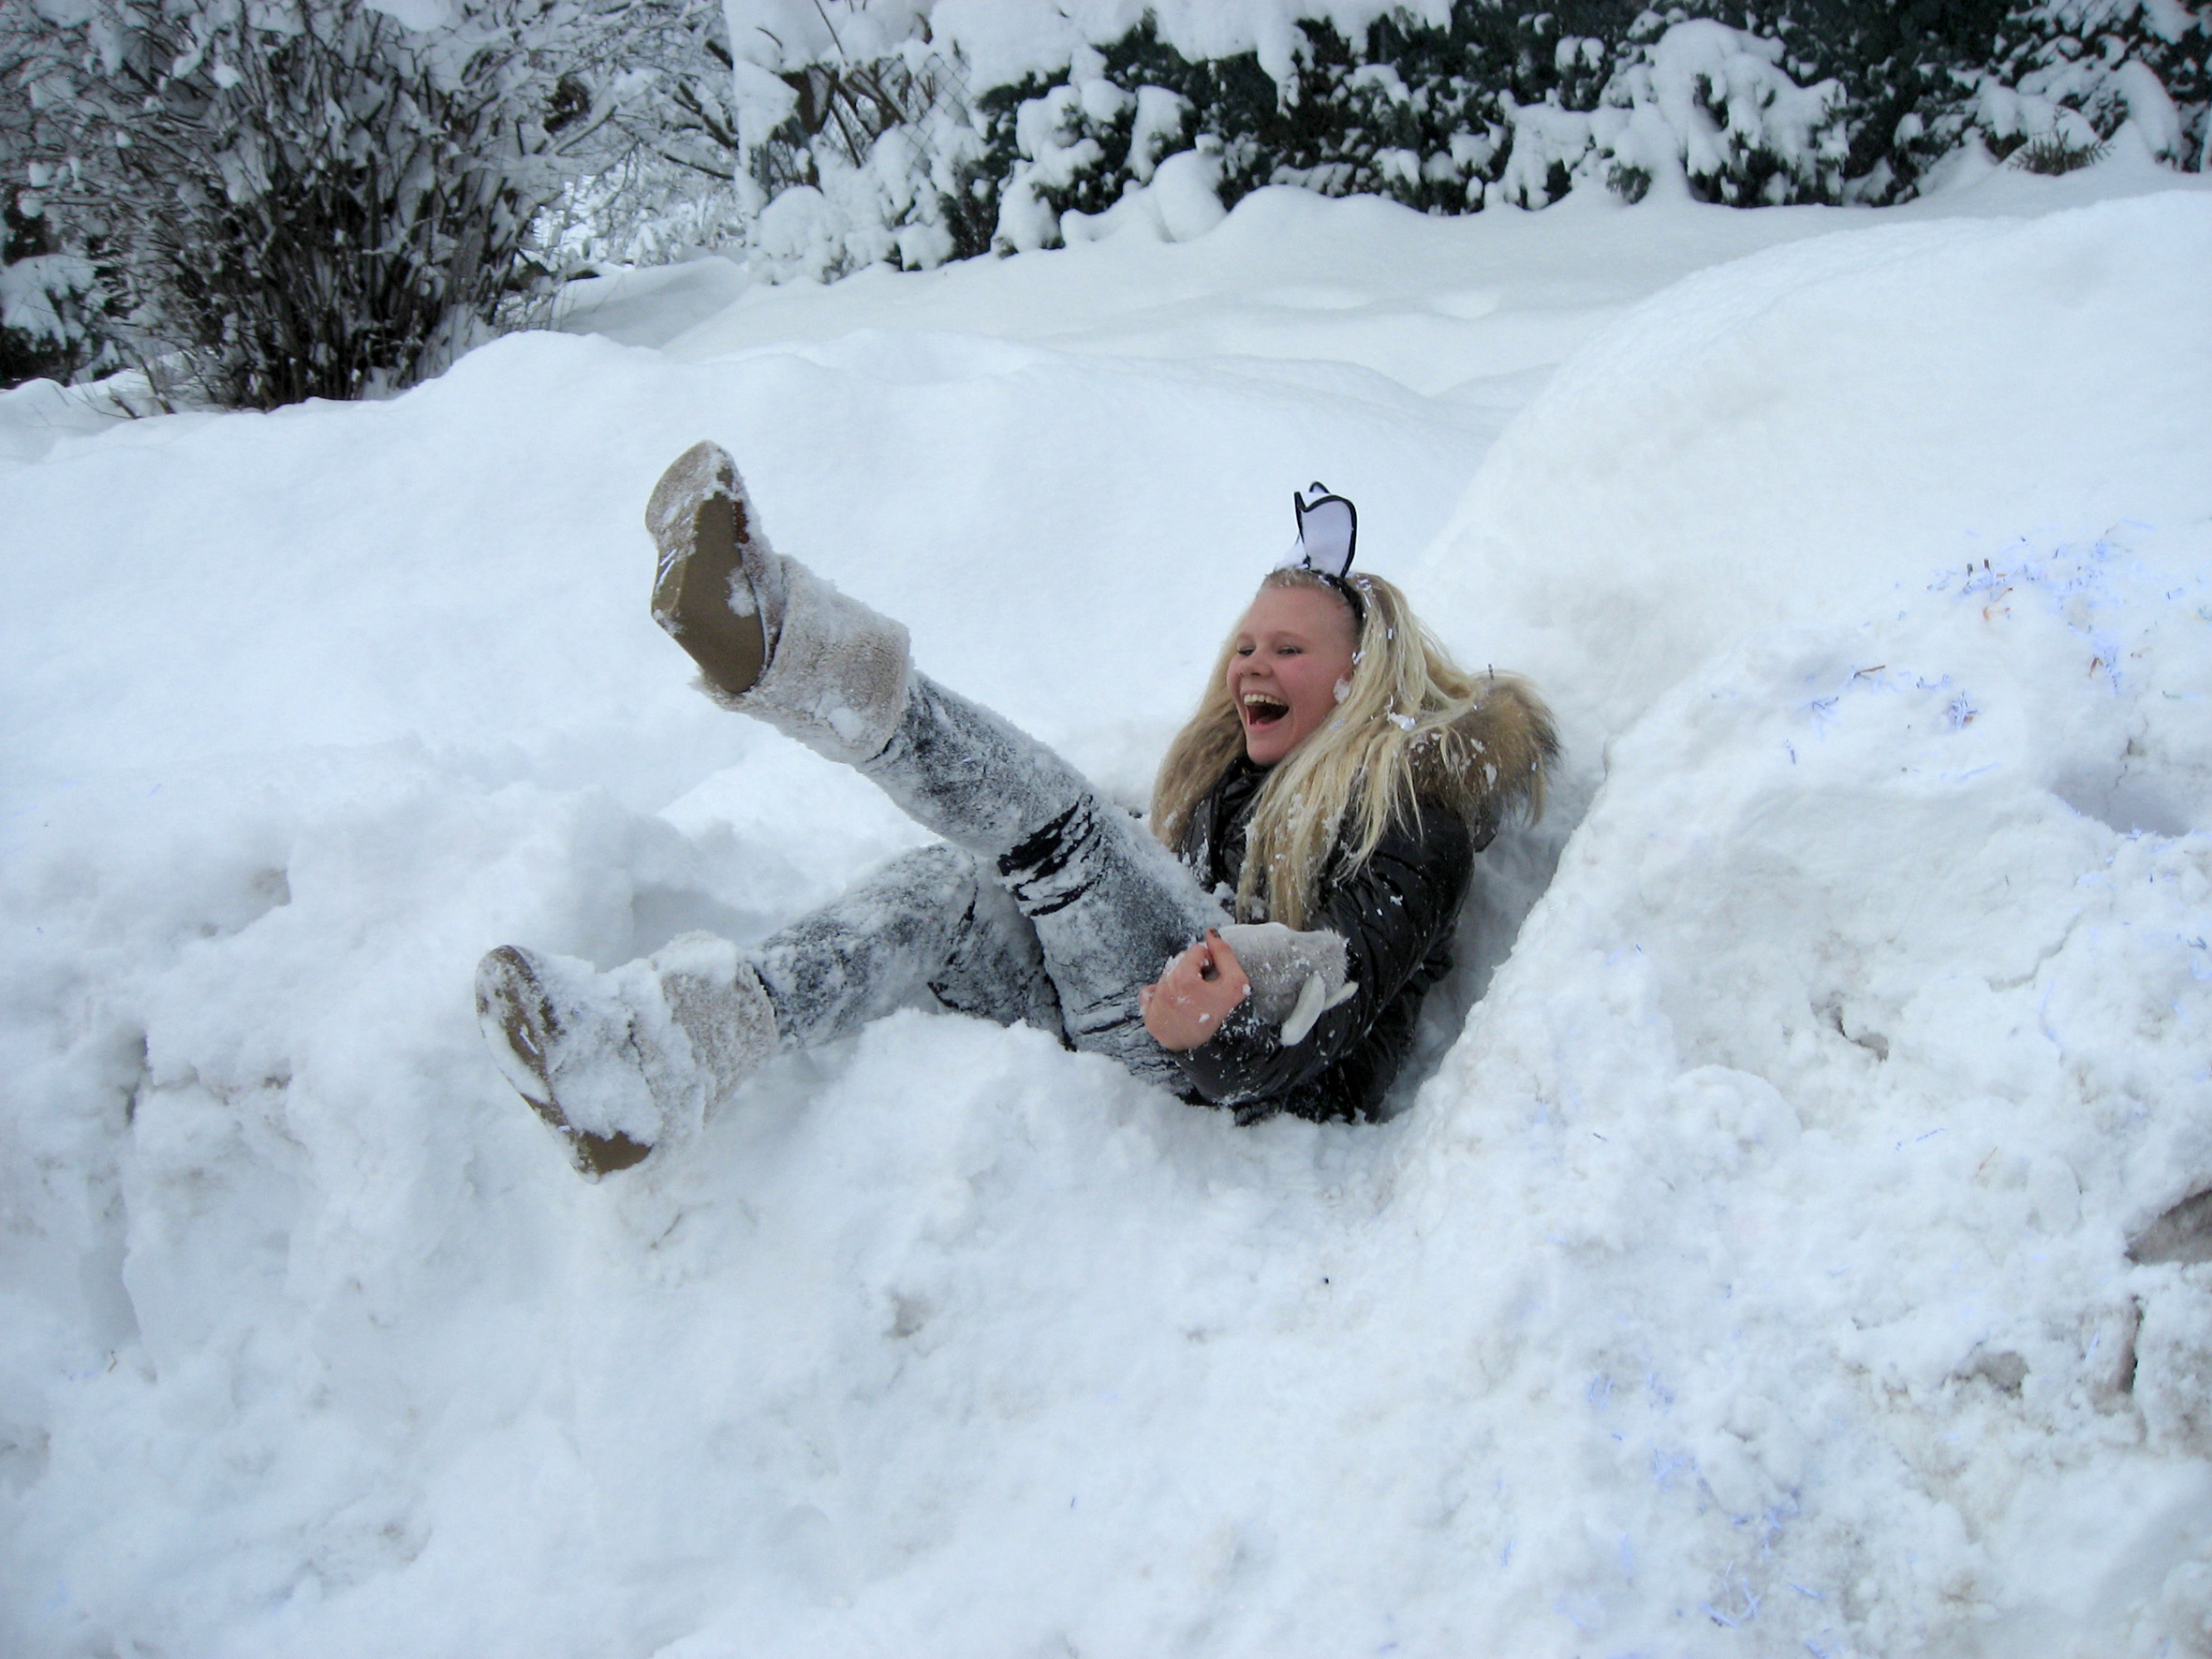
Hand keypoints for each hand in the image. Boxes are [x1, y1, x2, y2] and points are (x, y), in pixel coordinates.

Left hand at [1140, 930, 1249, 1051]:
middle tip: (1206, 990)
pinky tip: (1175, 1003)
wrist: (1212, 1051)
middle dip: (1193, 971)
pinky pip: (1149, 994)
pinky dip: (1161, 994)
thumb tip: (1211, 934)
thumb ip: (1225, 955)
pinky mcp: (1150, 1016)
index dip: (1209, 961)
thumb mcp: (1236, 984)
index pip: (1195, 952)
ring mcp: (1155, 1003)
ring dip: (1180, 983)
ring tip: (1194, 1000)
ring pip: (1167, 977)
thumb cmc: (1227, 1019)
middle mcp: (1165, 988)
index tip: (1214, 977)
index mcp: (1183, 978)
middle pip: (1179, 963)